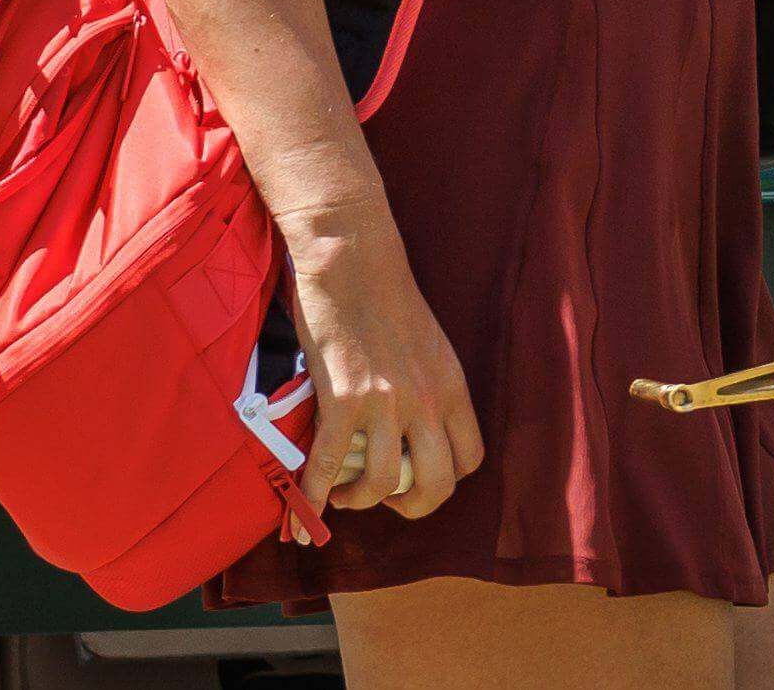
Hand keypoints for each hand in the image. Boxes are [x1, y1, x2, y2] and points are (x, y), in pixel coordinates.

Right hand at [283, 222, 483, 527]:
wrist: (353, 258)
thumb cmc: (385, 296)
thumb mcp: (429, 345)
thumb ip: (428, 386)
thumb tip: (413, 427)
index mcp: (452, 387)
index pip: (469, 459)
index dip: (443, 481)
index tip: (415, 479)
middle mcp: (427, 400)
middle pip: (435, 484)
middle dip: (409, 506)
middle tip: (384, 498)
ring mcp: (386, 401)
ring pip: (381, 483)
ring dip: (360, 500)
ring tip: (344, 495)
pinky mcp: (344, 396)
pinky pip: (327, 464)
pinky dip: (314, 497)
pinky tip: (304, 515)